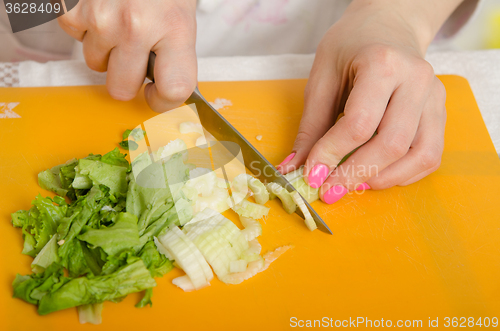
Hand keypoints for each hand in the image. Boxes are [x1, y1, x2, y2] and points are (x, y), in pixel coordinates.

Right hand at [58, 0, 196, 111]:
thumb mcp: (183, 16)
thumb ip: (175, 54)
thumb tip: (167, 88)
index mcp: (175, 29)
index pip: (174, 90)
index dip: (164, 101)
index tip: (156, 96)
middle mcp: (137, 27)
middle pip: (120, 88)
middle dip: (126, 80)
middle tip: (134, 60)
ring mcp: (103, 18)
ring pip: (95, 64)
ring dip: (106, 52)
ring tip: (120, 24)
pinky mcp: (76, 8)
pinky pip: (75, 37)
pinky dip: (86, 29)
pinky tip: (102, 10)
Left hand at [277, 0, 456, 203]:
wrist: (387, 26)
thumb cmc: (351, 47)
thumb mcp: (322, 78)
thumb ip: (310, 126)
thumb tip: (294, 168)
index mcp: (382, 64)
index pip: (359, 123)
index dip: (332, 155)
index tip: (311, 176)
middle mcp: (416, 80)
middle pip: (391, 144)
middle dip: (355, 175)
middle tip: (329, 191)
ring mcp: (434, 97)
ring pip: (420, 155)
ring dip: (383, 180)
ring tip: (352, 185)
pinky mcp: (440, 112)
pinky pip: (430, 156)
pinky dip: (404, 175)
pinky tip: (377, 176)